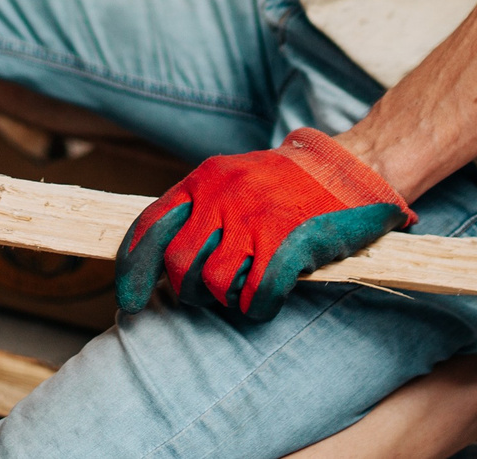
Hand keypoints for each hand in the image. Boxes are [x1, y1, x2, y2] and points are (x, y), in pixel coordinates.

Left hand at [115, 128, 414, 320]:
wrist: (349, 168)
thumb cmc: (287, 183)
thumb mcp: (233, 180)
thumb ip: (199, 210)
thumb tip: (162, 257)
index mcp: (204, 180)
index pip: (151, 227)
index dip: (133, 269)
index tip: (128, 300)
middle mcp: (223, 197)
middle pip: (178, 264)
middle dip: (187, 290)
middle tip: (207, 294)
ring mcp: (255, 219)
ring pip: (214, 284)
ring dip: (225, 300)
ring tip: (242, 291)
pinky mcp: (288, 242)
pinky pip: (256, 295)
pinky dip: (256, 308)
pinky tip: (264, 301)